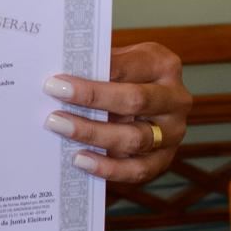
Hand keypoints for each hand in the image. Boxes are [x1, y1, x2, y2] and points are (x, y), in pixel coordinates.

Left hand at [42, 41, 189, 184]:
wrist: (145, 102)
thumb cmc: (124, 77)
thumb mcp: (116, 61)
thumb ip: (96, 68)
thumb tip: (59, 79)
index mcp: (163, 65)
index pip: (126, 69)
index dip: (92, 78)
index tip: (57, 83)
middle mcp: (175, 98)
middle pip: (135, 100)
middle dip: (92, 102)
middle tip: (55, 107)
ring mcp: (173, 131)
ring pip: (135, 138)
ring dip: (94, 135)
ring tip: (61, 129)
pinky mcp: (165, 159)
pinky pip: (138, 169)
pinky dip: (108, 167)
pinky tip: (81, 160)